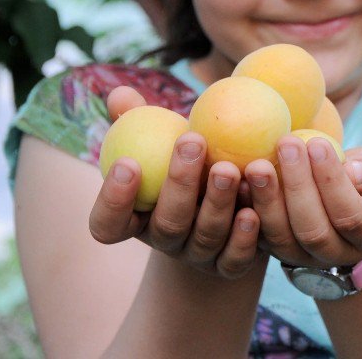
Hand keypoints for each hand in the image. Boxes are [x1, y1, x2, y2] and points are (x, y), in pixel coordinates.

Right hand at [88, 86, 261, 278]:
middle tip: (192, 141)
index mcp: (135, 217)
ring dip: (217, 202)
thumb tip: (120, 94)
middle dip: (178, 183)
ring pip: (205, 237)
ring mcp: (198, 256)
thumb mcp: (161, 140)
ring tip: (228, 168)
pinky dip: (244, 237)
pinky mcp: (230, 266)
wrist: (225, 199)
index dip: (112, 199)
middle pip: (166, 225)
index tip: (127, 161)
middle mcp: (164, 240)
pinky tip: (254, 210)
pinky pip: (236, 258)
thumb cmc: (183, 158)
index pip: (107, 223)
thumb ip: (137, 119)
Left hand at [244, 135, 361, 266]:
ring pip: (281, 237)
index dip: (333, 181)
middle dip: (297, 185)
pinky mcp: (274, 248)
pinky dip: (247, 208)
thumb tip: (353, 172)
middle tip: (286, 144)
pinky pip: (257, 234)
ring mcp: (302, 256)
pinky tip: (240, 179)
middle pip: (313, 230)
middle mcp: (336, 253)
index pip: (351, 215)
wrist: (346, 202)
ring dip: (267, 199)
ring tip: (258, 164)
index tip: (317, 144)